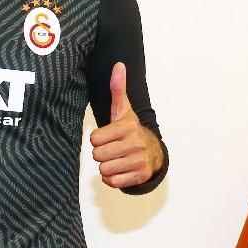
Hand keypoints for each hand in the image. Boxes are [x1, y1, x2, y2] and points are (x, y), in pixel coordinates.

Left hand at [89, 62, 163, 188]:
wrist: (153, 152)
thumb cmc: (131, 130)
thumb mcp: (123, 110)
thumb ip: (117, 89)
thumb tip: (118, 65)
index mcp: (127, 127)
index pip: (94, 139)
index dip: (97, 139)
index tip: (107, 136)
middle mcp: (135, 144)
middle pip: (98, 155)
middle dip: (102, 153)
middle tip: (112, 148)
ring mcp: (139, 161)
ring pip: (104, 170)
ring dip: (107, 166)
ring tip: (117, 158)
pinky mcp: (140, 176)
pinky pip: (113, 182)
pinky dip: (113, 178)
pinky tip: (121, 169)